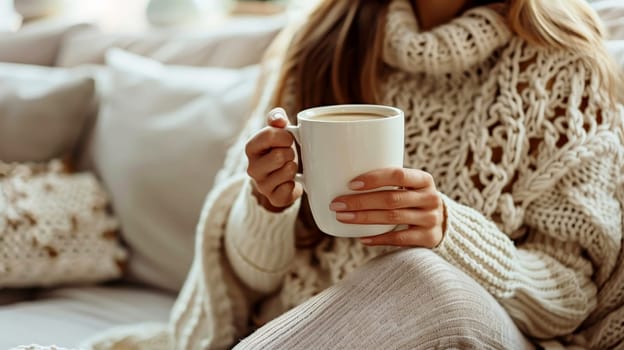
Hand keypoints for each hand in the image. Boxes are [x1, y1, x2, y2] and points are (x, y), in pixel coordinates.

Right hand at [245, 108, 302, 211]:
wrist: (283, 176)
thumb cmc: (280, 149)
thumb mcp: (278, 130)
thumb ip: (276, 118)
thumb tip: (278, 119)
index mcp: (251, 147)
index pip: (269, 135)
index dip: (285, 136)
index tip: (289, 139)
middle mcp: (252, 168)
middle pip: (279, 156)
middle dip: (290, 153)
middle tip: (289, 155)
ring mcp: (261, 185)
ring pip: (287, 172)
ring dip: (293, 168)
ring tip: (289, 167)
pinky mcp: (273, 198)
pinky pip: (289, 190)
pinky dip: (295, 185)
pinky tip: (290, 182)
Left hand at [330, 168, 445, 246]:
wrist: (442, 222)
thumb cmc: (413, 199)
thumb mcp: (409, 186)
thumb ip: (387, 182)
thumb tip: (344, 181)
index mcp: (424, 179)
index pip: (398, 175)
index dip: (374, 179)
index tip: (351, 184)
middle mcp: (430, 198)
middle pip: (391, 199)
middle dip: (360, 202)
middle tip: (337, 204)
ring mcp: (431, 219)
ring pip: (392, 218)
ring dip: (364, 218)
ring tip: (343, 218)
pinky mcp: (428, 238)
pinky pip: (399, 239)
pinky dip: (378, 239)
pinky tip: (362, 238)